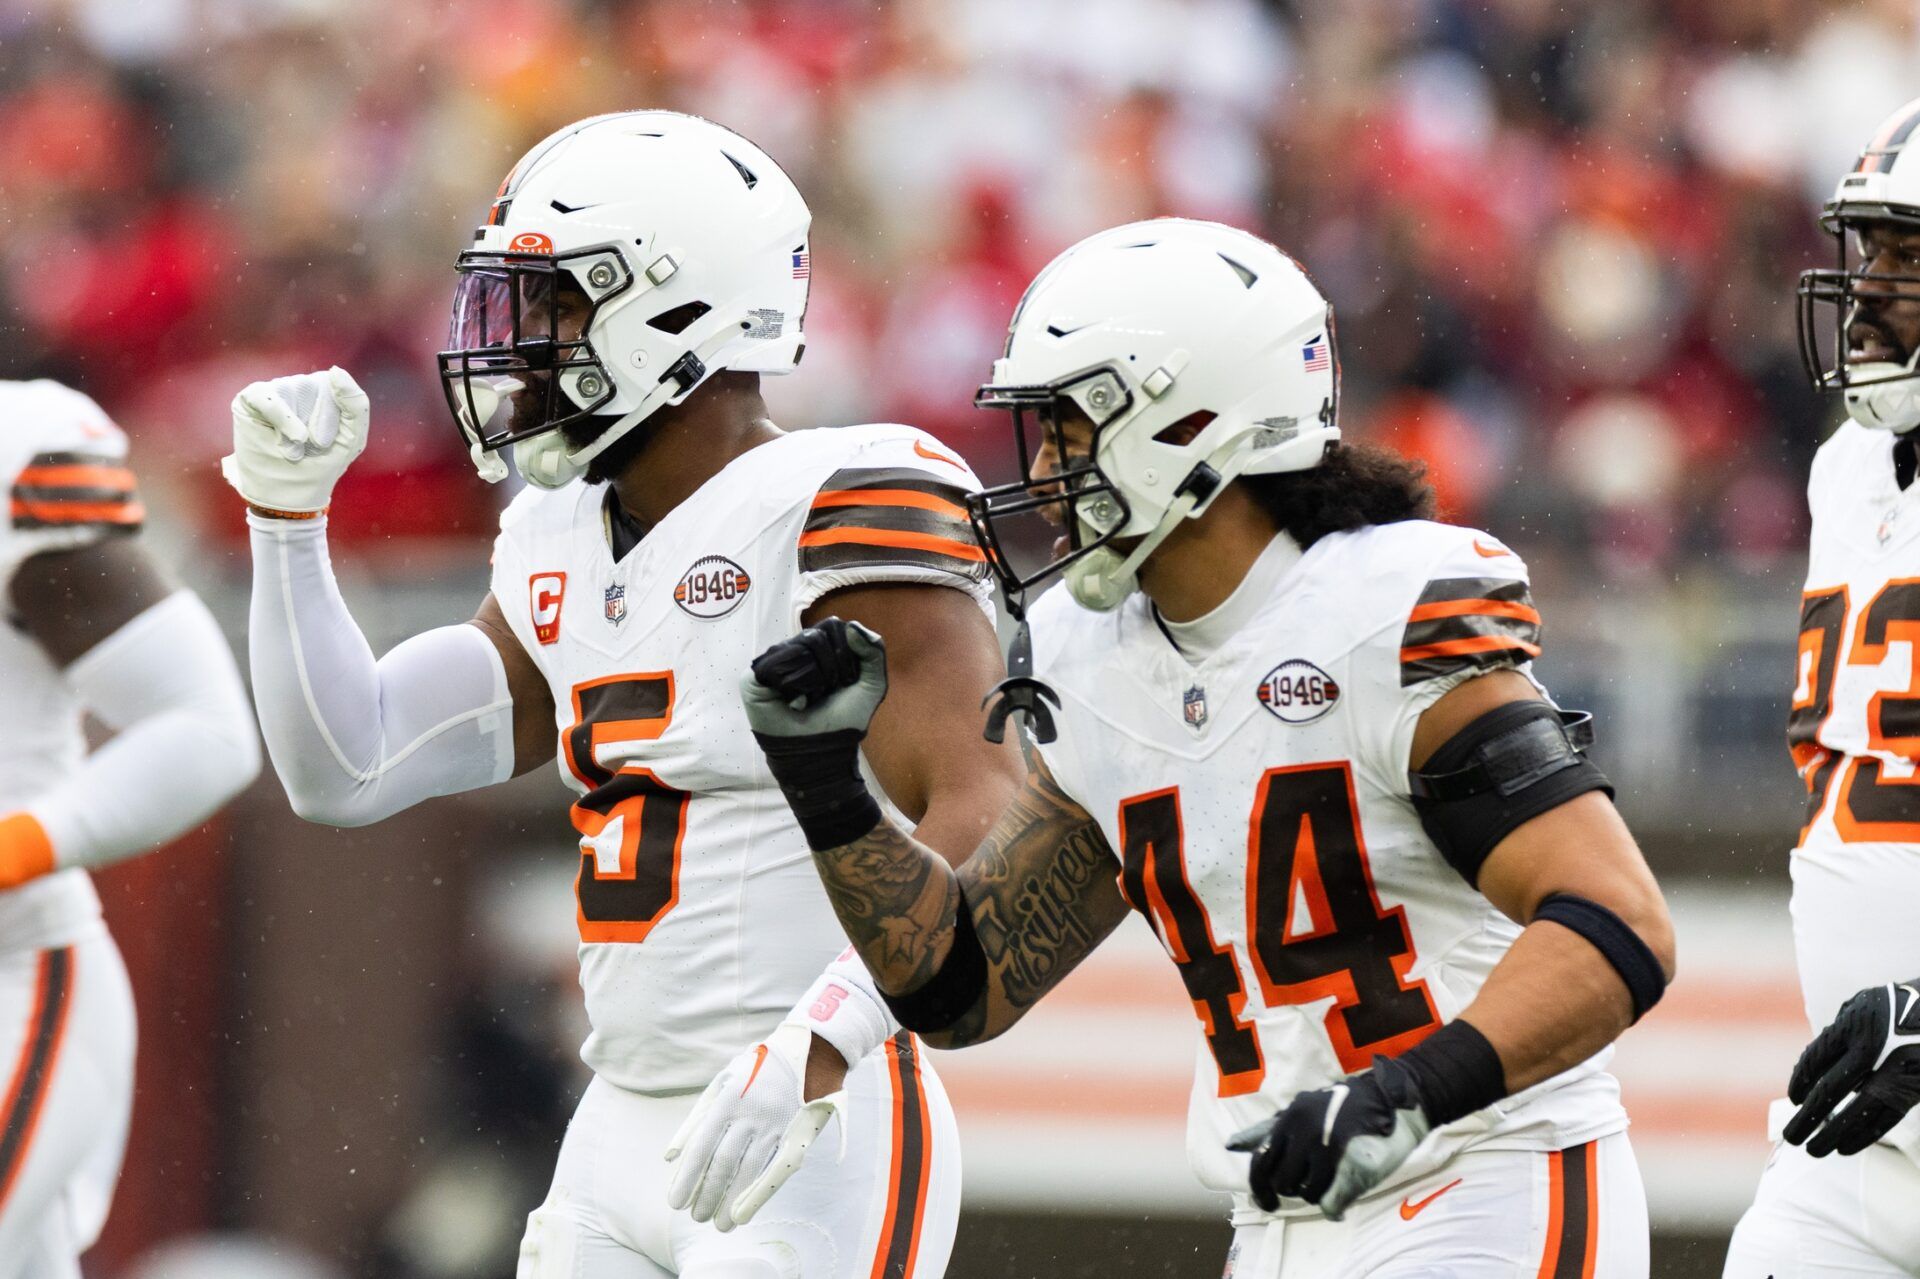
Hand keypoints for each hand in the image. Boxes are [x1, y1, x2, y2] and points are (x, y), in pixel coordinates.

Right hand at [222, 366, 369, 513]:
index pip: (332, 382)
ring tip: (295, 448)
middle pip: (313, 385)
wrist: (291, 496)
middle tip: (312, 447)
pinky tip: (291, 437)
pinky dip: (280, 415)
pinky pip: (264, 394)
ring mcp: (272, 393)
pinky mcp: (249, 401)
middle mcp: (296, 388)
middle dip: (318, 422)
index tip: (330, 441)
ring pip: (291, 390)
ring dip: (297, 426)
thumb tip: (334, 370)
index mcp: (322, 393)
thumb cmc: (322, 465)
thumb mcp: (352, 437)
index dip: (334, 414)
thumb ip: (356, 404)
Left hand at [664, 1021, 847, 1230]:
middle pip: (724, 1163)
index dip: (687, 1177)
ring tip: (718, 1224)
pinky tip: (744, 1214)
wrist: (811, 1052)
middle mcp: (751, 1114)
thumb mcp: (723, 1082)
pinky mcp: (797, 1134)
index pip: (702, 1146)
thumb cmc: (758, 1069)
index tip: (675, 1202)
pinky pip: (777, 1170)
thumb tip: (670, 1157)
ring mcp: (776, 1125)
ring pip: (749, 1170)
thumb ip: (696, 1119)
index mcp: (728, 1099)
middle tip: (696, 1217)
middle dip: (707, 1194)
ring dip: (730, 1201)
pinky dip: (760, 1195)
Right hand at [740, 619, 888, 739]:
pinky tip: (791, 701)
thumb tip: (851, 625)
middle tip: (825, 693)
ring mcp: (772, 662)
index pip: (833, 627)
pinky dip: (792, 686)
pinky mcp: (753, 678)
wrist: (822, 751)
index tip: (845, 682)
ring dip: (813, 679)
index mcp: (819, 646)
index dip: (846, 655)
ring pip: (799, 649)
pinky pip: (777, 665)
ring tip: (808, 698)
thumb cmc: (845, 719)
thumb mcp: (872, 684)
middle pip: (816, 636)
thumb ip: (874, 651)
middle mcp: (793, 649)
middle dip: (831, 668)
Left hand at [1229, 1057, 1431, 1220]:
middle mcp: (1299, 1128)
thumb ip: (1269, 1128)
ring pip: (1299, 1189)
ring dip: (1309, 1194)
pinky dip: (1330, 1208)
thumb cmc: (1346, 1107)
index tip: (1259, 1198)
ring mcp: (1319, 1143)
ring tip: (1324, 1186)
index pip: (1259, 1151)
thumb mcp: (1303, 1109)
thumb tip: (1230, 1144)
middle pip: (1274, 1177)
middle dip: (1277, 1194)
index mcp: (1289, 1117)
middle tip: (1287, 1201)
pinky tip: (1337, 1208)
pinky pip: (1325, 1198)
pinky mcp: (1344, 1160)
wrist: (1392, 1101)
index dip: (1257, 1179)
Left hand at [1784, 978, 1919, 1156]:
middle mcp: (1872, 1051)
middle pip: (1831, 1091)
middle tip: (1791, 1137)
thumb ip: (1835, 1033)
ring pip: (1858, 1112)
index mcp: (1852, 1027)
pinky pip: (1885, 1119)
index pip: (1816, 1060)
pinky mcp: (1912, 1090)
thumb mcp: (1859, 1006)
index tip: (1793, 1099)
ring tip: (1813, 1150)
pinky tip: (1844, 1148)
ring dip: (1833, 1134)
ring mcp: (1894, 1073)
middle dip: (1808, 1117)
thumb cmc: (1891, 1006)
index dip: (1801, 1082)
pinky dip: (1863, 1136)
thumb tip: (1812, 1068)